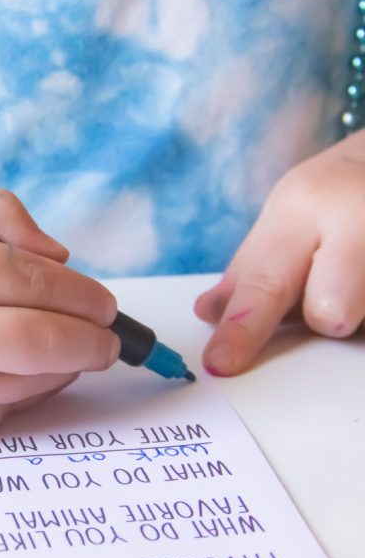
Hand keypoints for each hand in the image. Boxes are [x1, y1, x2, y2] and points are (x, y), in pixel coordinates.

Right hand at [0, 187, 119, 442]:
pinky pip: (0, 411)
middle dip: (94, 339)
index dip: (81, 290)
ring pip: (34, 382)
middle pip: (49, 340)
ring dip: (64, 367)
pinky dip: (22, 391)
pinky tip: (17, 371)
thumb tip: (62, 256)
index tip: (102, 299)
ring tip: (69, 350)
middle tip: (109, 336)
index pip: (34, 279)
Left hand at [195, 136, 364, 375]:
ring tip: (360, 273)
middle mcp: (354, 218)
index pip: (265, 282)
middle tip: (329, 295)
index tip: (220, 364)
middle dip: (327, 316)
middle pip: (329, 311)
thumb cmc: (341, 193)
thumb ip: (250, 270)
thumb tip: (208, 314)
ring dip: (362, 311)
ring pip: (364, 319)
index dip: (242, 330)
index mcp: (303, 206)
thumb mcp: (289, 215)